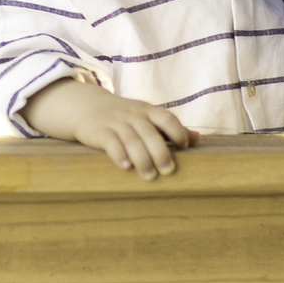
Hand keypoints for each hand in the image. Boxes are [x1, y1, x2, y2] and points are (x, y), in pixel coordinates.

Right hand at [22, 79, 197, 179]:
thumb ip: (170, 128)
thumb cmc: (123, 117)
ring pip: (131, 139)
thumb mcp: (147, 117)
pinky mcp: (99, 131)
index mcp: (148, 111)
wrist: (85, 106)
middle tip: (168, 171)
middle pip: (150, 132)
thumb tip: (198, 139)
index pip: (167, 118)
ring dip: (141, 158)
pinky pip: (110, 141)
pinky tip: (125, 166)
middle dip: (160, 151)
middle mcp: (133, 115)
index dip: (177, 131)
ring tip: (149, 176)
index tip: (183, 148)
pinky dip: (118, 153)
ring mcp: (115, 122)